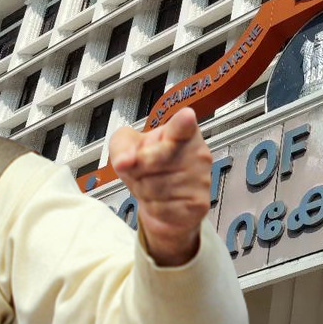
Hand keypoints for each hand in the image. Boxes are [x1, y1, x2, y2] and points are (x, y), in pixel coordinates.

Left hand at [109, 108, 212, 266]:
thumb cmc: (148, 168)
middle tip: (142, 168)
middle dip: (139, 169)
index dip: (184, 121)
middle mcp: (197, 153)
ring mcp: (200, 179)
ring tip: (151, 184)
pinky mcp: (198, 203)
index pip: (183, 125)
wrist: (163, 200)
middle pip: (154, 161)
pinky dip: (153, 206)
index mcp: (182, 131)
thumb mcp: (127, 147)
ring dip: (144, 189)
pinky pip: (162, 207)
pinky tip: (160, 199)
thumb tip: (125, 160)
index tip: (186, 116)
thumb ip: (121, 145)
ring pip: (156, 187)